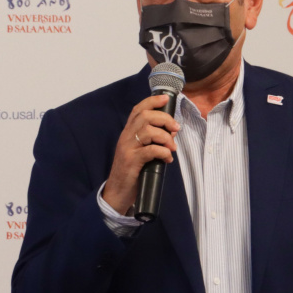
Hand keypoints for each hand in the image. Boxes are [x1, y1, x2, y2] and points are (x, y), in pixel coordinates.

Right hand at [101, 93, 177, 213]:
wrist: (117, 192)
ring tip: (172, 148)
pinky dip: (163, 152)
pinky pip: (150, 150)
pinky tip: (167, 159)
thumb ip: (153, 140)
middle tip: (176, 128)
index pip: (138, 110)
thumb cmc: (132, 172)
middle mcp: (126, 137)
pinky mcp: (131, 161)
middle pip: (145, 116)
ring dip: (165, 137)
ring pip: (148, 131)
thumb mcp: (141, 152)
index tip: (166, 99)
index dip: (152, 101)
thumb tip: (172, 129)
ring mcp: (127, 148)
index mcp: (128, 133)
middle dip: (164, 119)